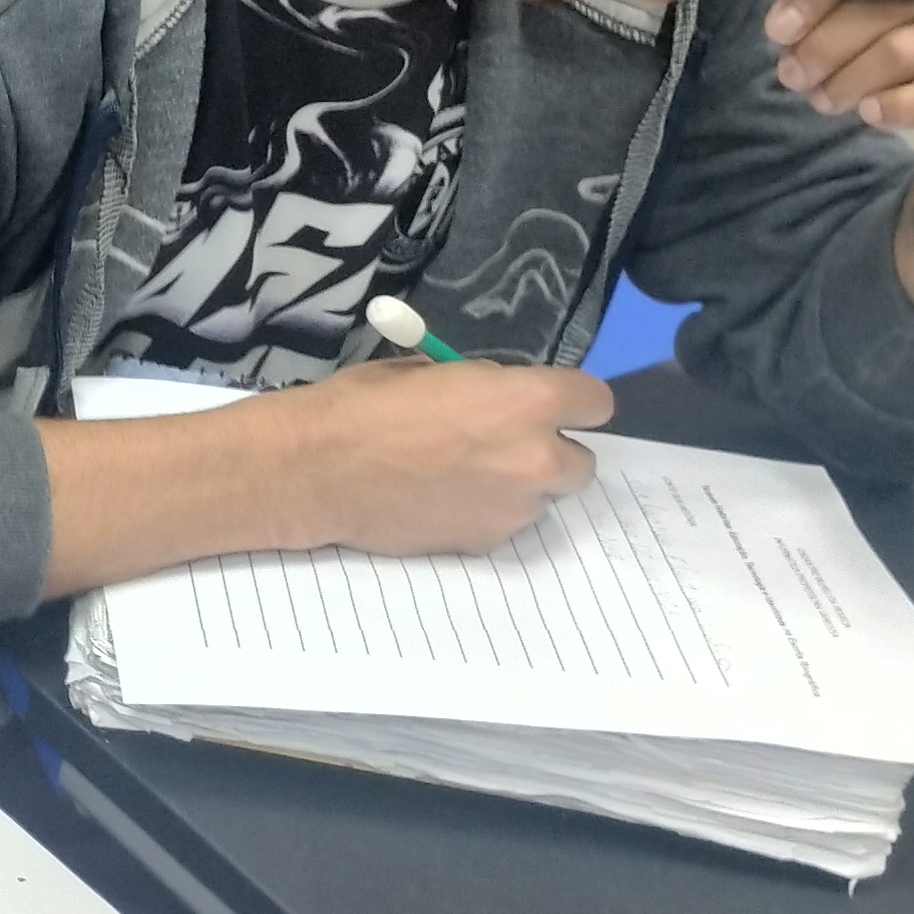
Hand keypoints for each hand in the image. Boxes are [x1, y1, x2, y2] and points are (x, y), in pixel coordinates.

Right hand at [269, 356, 614, 555]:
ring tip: (462, 476)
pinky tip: (441, 500)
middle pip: (582, 461)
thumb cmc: (364, 404)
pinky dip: (485, 512)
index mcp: (528, 400)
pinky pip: (505, 522)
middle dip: (550, 451)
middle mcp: (537, 458)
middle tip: (502, 445)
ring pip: (542, 497)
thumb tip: (498, 399)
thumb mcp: (431, 371)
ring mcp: (515, 508)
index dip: (571, 402)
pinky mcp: (487, 542)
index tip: (545, 405)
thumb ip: (483, 387)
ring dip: (518, 485)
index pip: (596, 402)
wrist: (316, 470)